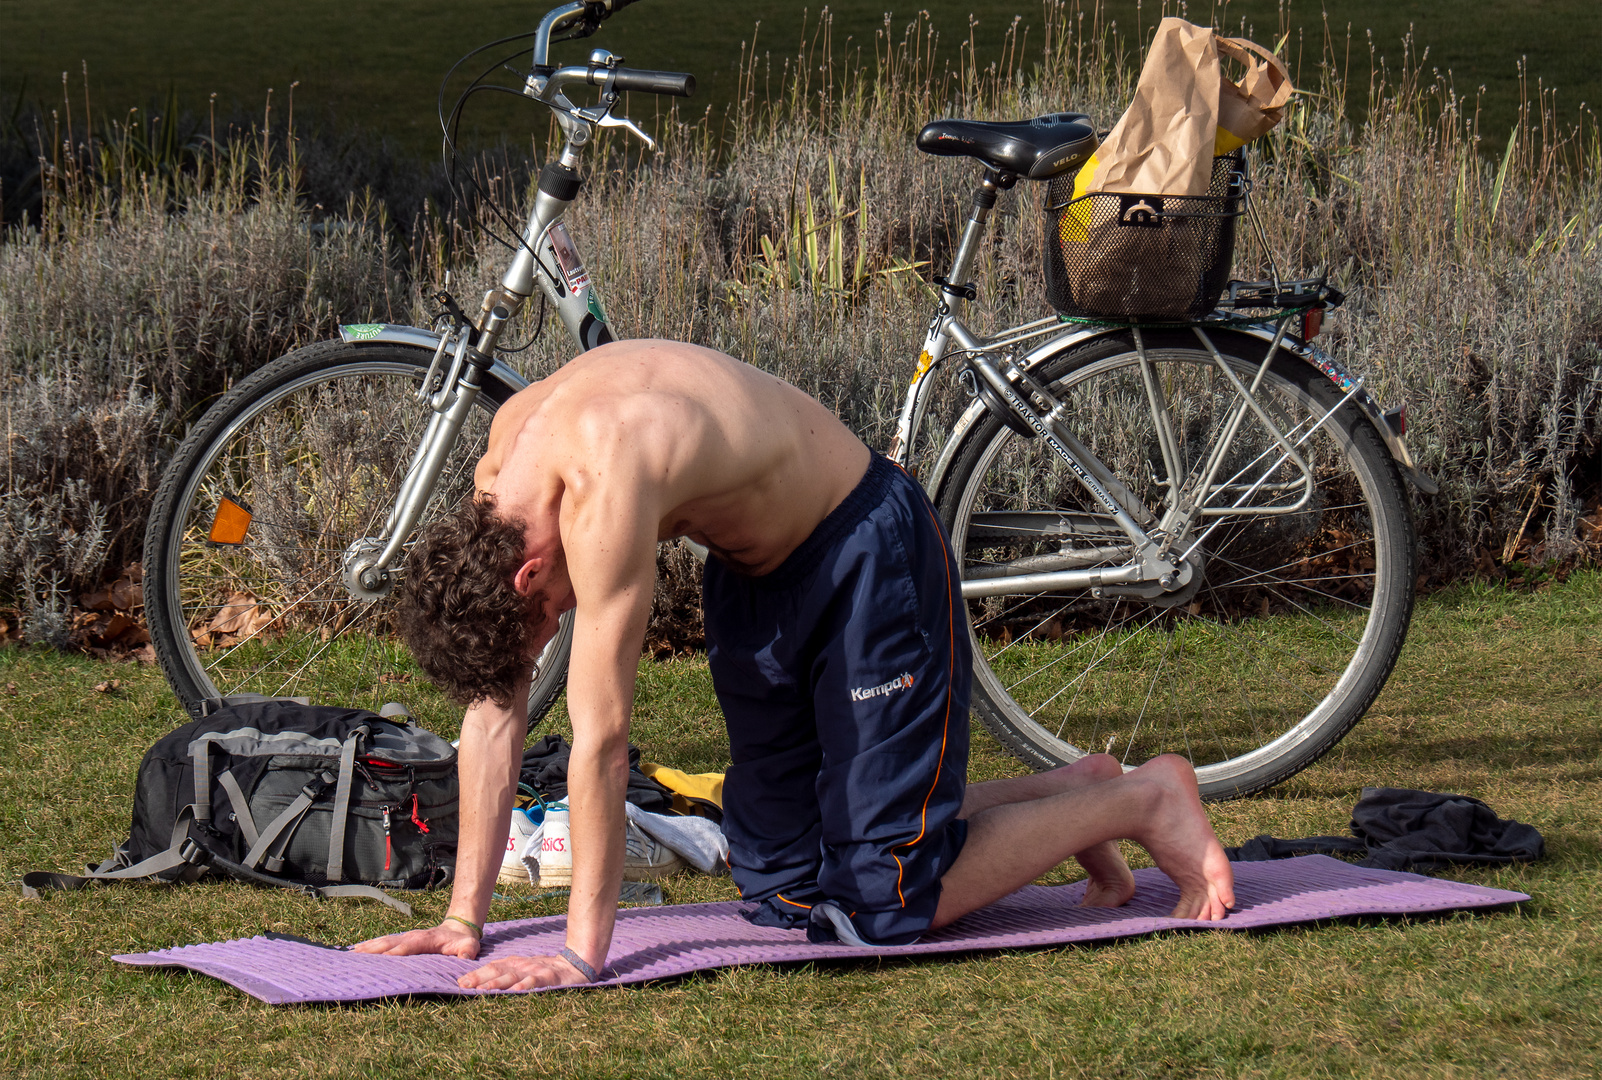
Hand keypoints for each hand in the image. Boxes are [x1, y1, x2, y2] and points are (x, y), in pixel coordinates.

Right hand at [351, 920, 480, 959]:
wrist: (458, 929)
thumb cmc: (463, 942)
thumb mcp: (470, 946)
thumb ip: (468, 951)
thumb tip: (465, 957)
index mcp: (425, 940)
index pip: (407, 947)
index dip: (394, 952)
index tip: (380, 959)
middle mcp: (411, 937)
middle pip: (389, 943)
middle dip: (373, 949)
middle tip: (355, 957)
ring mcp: (405, 937)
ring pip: (383, 942)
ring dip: (367, 947)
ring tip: (350, 954)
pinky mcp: (402, 941)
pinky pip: (383, 943)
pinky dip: (369, 946)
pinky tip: (356, 951)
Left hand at [457, 953, 592, 990]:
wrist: (577, 964)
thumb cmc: (547, 971)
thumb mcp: (525, 969)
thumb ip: (508, 974)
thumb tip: (482, 984)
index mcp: (516, 963)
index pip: (493, 967)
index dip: (477, 974)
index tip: (461, 983)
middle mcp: (523, 965)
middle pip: (499, 971)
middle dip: (480, 979)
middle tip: (464, 987)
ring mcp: (536, 971)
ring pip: (514, 976)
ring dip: (498, 983)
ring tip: (483, 990)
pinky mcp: (550, 977)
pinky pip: (536, 982)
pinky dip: (526, 986)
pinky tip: (516, 991)